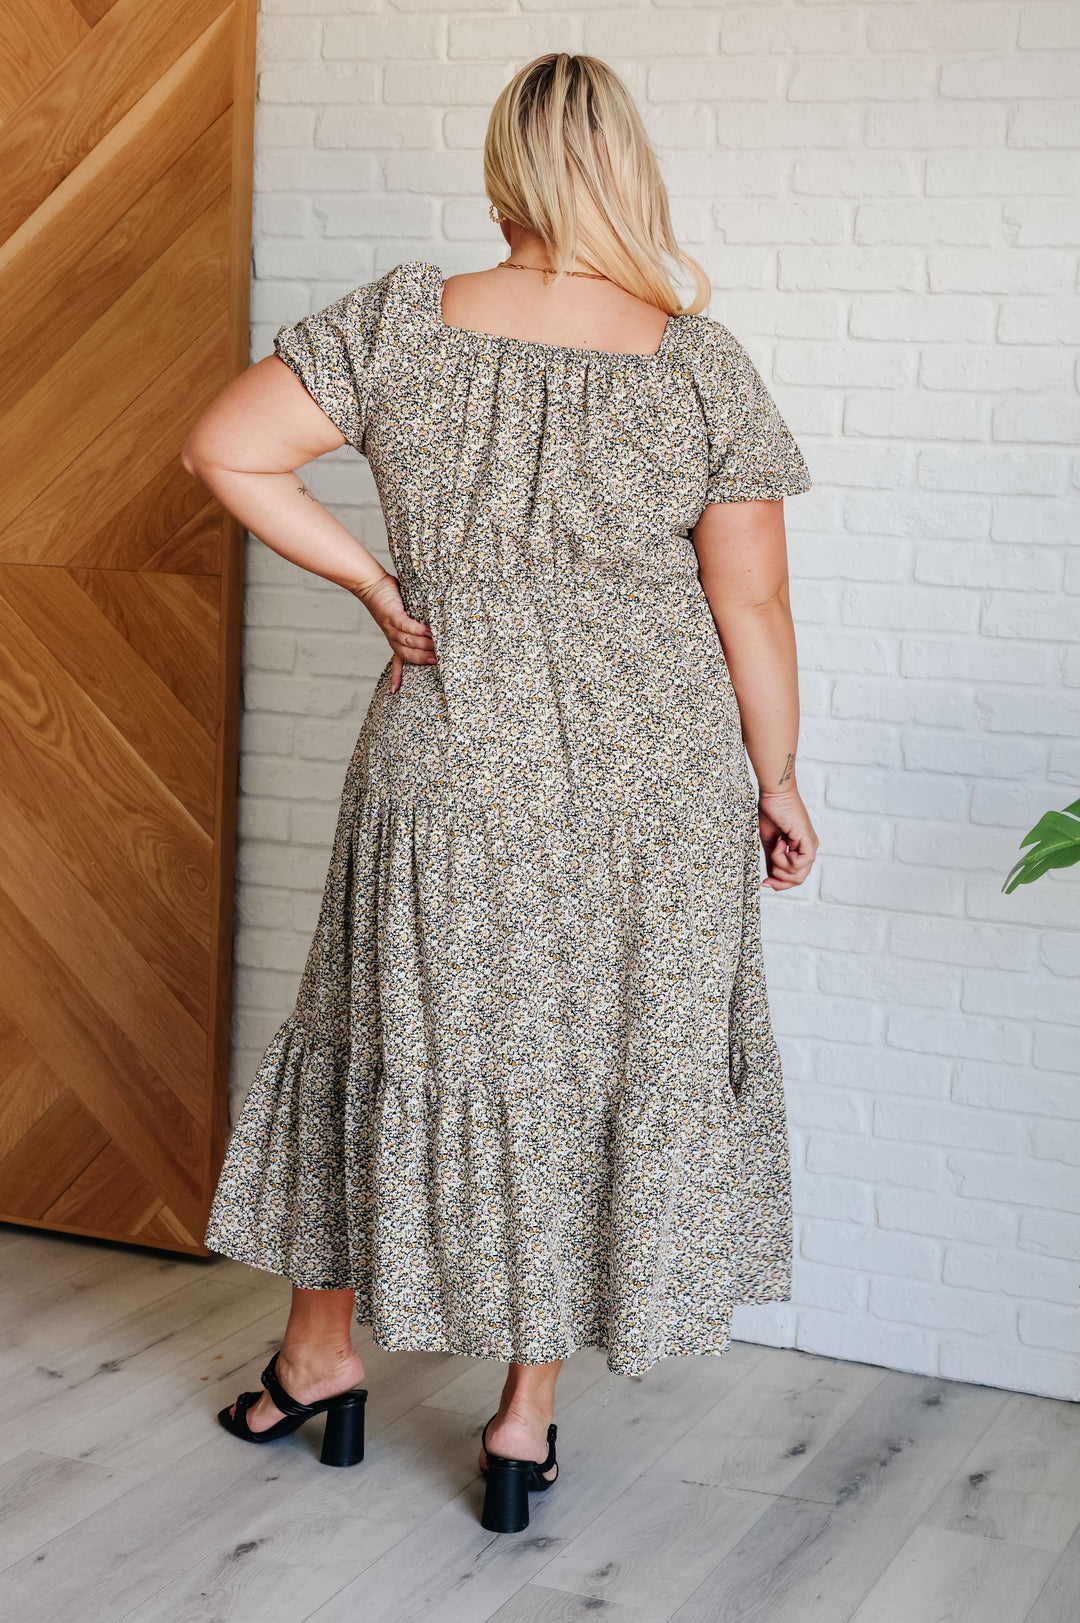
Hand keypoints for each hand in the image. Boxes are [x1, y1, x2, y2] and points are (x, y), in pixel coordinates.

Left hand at [353, 575, 435, 692]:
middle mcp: (391, 636)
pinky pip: (406, 626)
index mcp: (394, 639)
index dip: (397, 676)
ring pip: (408, 641)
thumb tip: (435, 628)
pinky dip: (418, 630)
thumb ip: (415, 623)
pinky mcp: (392, 615)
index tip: (395, 691)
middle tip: (438, 663)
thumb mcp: (401, 615)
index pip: (398, 661)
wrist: (370, 584)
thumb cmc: (388, 598)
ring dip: (424, 645)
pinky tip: (429, 631)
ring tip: (438, 646)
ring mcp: (391, 627)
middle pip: (407, 654)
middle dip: (422, 660)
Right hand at [757, 788, 817, 890]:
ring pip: (798, 874)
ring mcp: (810, 845)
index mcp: (801, 849)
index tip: (764, 882)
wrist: (774, 794)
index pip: (796, 878)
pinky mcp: (808, 840)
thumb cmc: (771, 812)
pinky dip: (784, 857)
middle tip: (769, 866)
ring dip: (780, 864)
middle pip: (798, 879)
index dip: (780, 884)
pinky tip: (780, 842)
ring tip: (775, 845)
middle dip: (779, 879)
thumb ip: (772, 862)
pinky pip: (799, 863)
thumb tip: (769, 880)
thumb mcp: (769, 843)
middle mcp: (809, 849)